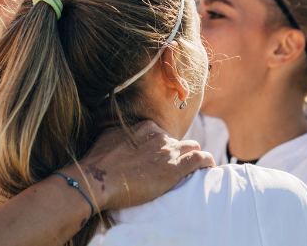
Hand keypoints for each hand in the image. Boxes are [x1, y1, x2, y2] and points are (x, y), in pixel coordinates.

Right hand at [62, 120, 213, 211]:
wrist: (97, 179)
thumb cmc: (98, 162)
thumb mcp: (109, 136)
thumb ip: (123, 133)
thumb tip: (123, 134)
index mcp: (145, 127)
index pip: (163, 134)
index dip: (163, 147)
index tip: (159, 158)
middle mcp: (159, 136)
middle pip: (178, 142)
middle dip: (178, 153)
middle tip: (172, 168)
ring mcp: (167, 152)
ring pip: (192, 147)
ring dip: (193, 157)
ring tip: (193, 169)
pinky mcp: (174, 169)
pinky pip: (200, 159)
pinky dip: (207, 162)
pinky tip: (209, 167)